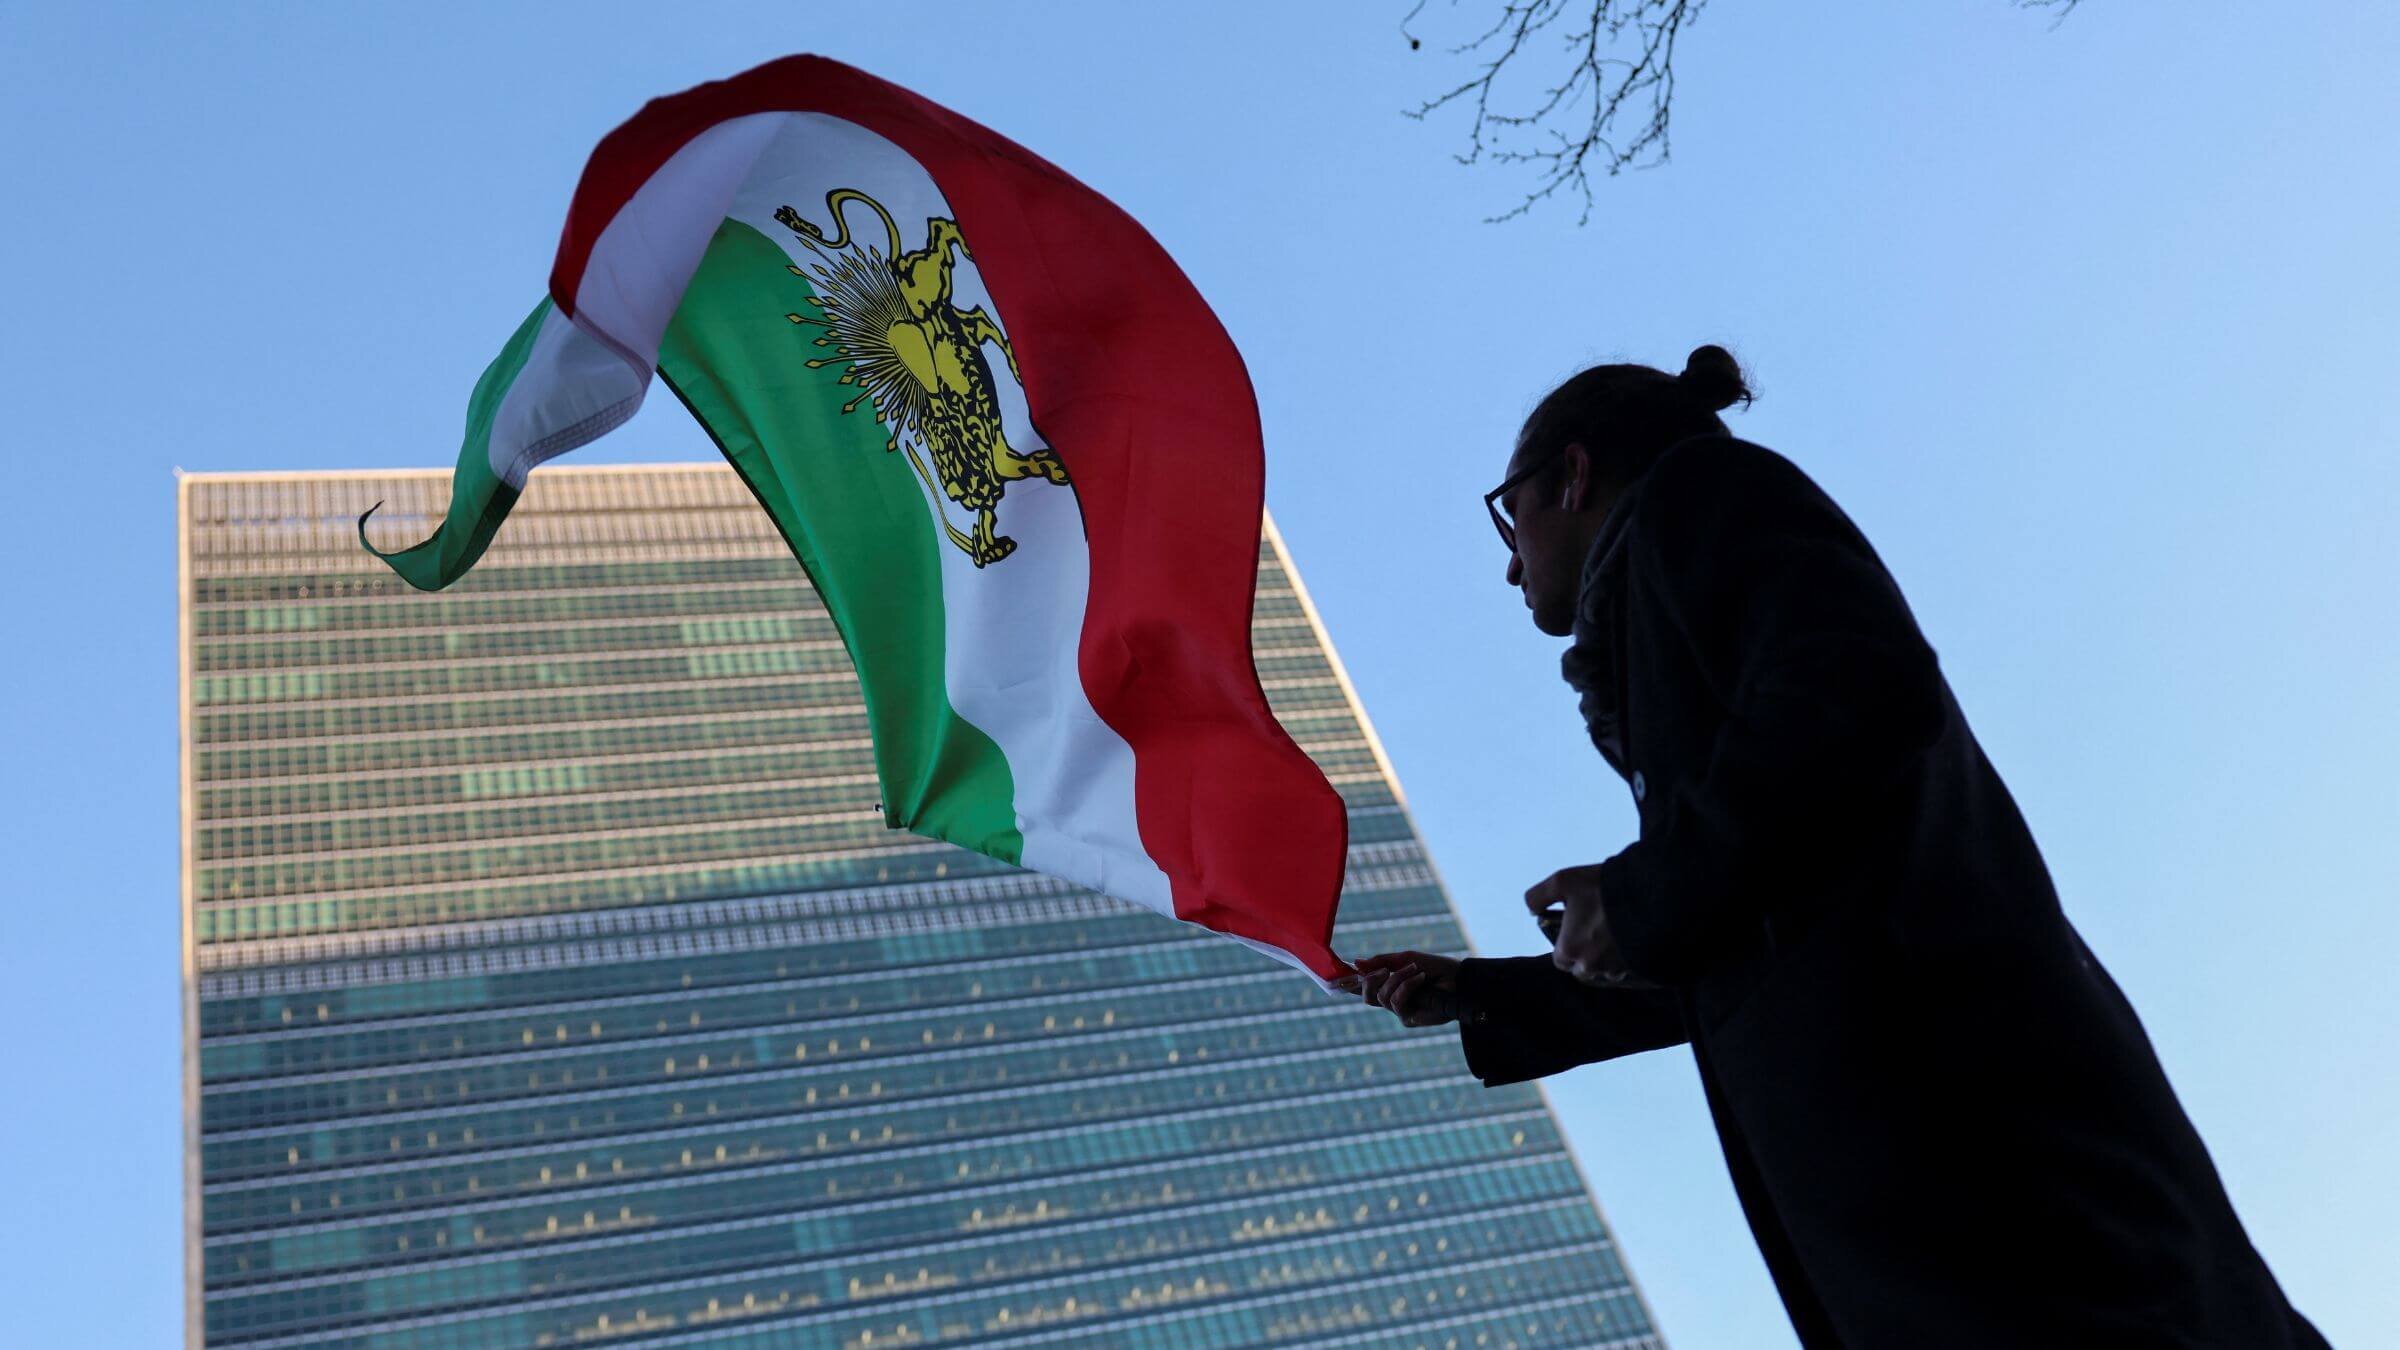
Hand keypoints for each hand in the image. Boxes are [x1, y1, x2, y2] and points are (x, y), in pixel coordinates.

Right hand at [1339, 950, 1461, 1026]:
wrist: (1459, 979)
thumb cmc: (1436, 968)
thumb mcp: (1406, 959)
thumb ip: (1382, 962)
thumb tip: (1356, 962)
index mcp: (1390, 984)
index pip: (1366, 986)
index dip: (1349, 983)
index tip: (1335, 977)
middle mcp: (1392, 1000)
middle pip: (1367, 997)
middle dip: (1370, 981)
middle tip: (1383, 970)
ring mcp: (1400, 1011)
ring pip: (1381, 998)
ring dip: (1397, 979)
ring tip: (1414, 970)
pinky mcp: (1408, 1019)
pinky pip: (1396, 1003)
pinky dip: (1406, 986)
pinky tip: (1419, 978)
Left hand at [1527, 864, 1657, 987]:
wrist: (1653, 895)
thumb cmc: (1603, 889)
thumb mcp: (1562, 881)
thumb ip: (1538, 896)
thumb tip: (1532, 910)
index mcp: (1570, 951)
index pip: (1560, 957)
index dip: (1567, 940)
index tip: (1577, 924)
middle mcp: (1592, 967)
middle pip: (1583, 966)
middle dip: (1586, 950)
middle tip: (1597, 924)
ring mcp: (1617, 969)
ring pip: (1605, 968)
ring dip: (1607, 954)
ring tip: (1616, 928)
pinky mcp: (1639, 967)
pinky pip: (1627, 967)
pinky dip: (1626, 955)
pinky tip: (1631, 934)